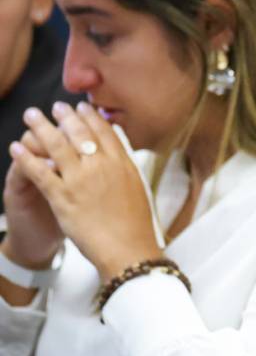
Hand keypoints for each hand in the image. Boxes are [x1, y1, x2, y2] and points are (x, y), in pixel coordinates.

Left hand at [10, 102, 161, 281]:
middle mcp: (101, 166)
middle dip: (65, 116)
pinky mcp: (63, 197)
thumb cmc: (136, 224)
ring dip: (40, 127)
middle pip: (79, 132)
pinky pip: (40, 171)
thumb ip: (125, 167)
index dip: (91, 116)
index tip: (82, 107)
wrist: (129, 248)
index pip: (104, 131)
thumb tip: (118, 153)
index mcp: (122, 163)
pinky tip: (17, 148)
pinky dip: (26, 157)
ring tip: (31, 116)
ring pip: (56, 145)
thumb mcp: (138, 188)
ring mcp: (81, 180)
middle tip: (55, 107)